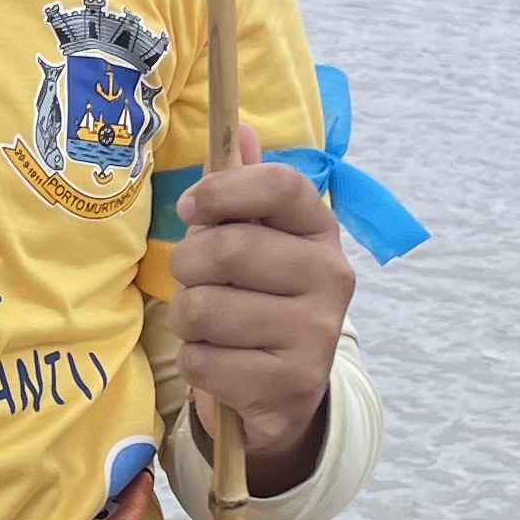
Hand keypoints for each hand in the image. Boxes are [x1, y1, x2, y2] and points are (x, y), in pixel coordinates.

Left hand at [172, 121, 356, 476]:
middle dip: (188, 265)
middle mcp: (331, 278)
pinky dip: (195, 362)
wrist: (287, 392)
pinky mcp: (291, 384)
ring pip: (206, 309)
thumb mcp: (255, 242)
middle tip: (194, 279)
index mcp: (321, 231)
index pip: (281, 184)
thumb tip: (240, 127)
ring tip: (208, 324)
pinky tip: (220, 362)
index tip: (190, 208)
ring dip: (187, 318)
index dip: (223, 190)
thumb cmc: (258, 300)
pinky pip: (203, 361)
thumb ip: (243, 191)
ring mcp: (316, 334)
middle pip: (229, 248)